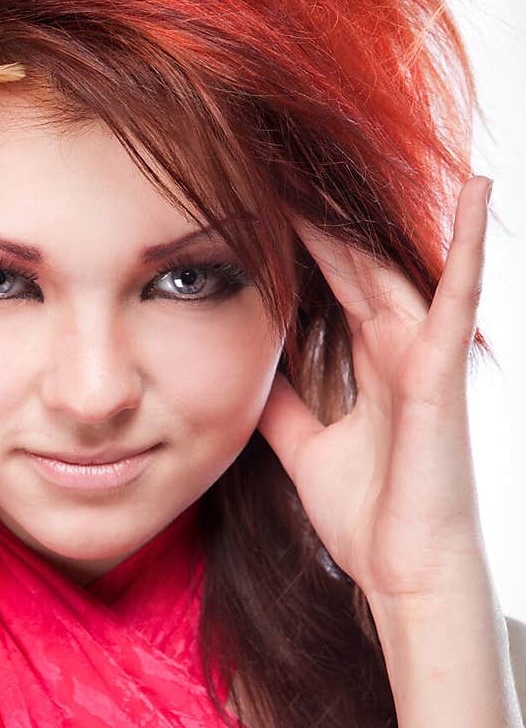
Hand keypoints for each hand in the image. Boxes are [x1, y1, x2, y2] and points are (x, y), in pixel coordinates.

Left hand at [256, 174, 492, 605]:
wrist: (403, 573)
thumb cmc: (370, 515)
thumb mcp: (306, 447)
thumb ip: (284, 406)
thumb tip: (249, 375)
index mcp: (370, 360)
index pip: (328, 282)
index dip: (296, 239)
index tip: (256, 195)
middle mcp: (399, 346)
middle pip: (352, 261)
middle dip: (315, 213)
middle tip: (274, 156)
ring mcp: (425, 353)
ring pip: (392, 265)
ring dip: (362, 213)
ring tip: (327, 154)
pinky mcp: (443, 369)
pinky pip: (458, 295)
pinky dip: (470, 242)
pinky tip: (478, 187)